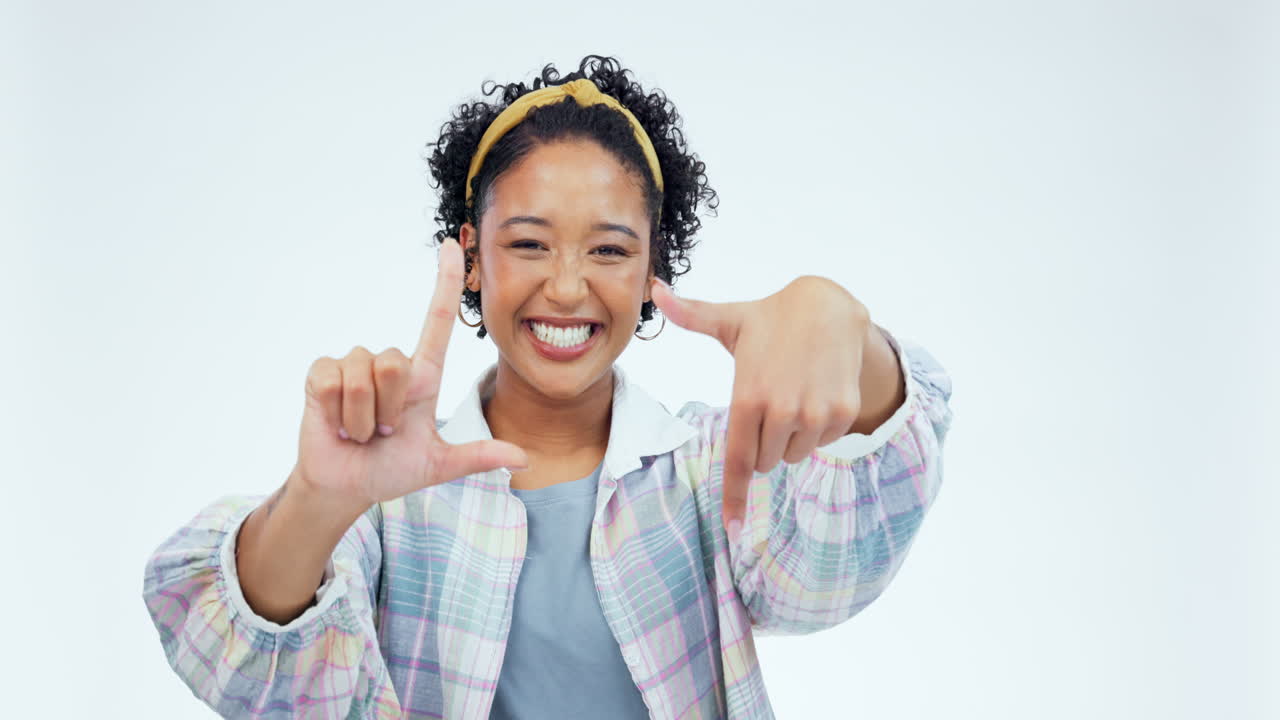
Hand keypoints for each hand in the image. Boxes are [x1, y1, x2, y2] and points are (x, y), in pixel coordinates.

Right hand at [294, 238, 528, 508]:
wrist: (347, 485)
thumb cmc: (392, 468)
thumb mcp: (437, 464)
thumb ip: (477, 457)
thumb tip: (523, 458)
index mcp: (422, 376)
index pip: (437, 320)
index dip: (444, 281)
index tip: (452, 244)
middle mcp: (389, 362)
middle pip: (395, 364)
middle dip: (388, 411)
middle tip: (383, 431)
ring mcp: (353, 365)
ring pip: (364, 379)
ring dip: (363, 420)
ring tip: (360, 431)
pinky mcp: (321, 374)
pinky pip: (332, 385)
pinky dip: (338, 417)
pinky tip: (337, 426)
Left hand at [649, 276, 871, 542]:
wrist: (831, 307)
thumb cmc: (771, 319)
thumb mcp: (731, 320)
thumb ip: (690, 315)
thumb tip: (655, 290)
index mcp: (749, 397)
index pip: (739, 461)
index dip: (735, 497)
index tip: (732, 529)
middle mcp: (783, 411)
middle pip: (766, 461)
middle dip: (762, 443)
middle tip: (768, 403)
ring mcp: (816, 414)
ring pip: (794, 454)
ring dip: (790, 437)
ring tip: (793, 394)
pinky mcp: (843, 413)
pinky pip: (822, 442)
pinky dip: (817, 427)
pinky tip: (815, 392)